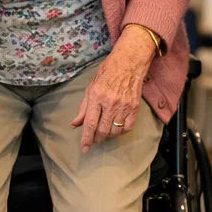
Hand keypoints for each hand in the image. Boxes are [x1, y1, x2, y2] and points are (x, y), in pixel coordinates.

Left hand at [71, 30, 152, 151]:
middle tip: (94, 139)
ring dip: (108, 136)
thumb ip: (84, 108)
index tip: (84, 148)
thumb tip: (76, 124)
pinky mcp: (134, 108)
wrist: (129, 63)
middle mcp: (111, 103)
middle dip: (97, 139)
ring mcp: (124, 106)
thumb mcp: (91, 87)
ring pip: (115, 131)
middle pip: (103, 130)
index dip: (86, 138)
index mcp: (97, 97)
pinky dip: (121, 131)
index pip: (90, 123)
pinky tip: (116, 128)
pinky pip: (127, 128)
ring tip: (104, 132)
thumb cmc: (107, 72)